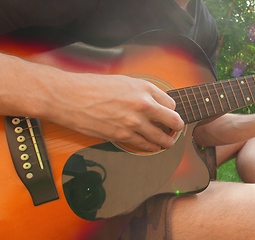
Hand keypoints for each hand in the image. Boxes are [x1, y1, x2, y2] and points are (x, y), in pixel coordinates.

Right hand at [47, 72, 184, 151]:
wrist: (70, 97)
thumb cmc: (92, 87)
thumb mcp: (123, 81)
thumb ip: (141, 92)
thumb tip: (153, 102)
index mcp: (144, 88)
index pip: (170, 103)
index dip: (170, 110)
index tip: (170, 113)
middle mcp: (142, 105)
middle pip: (173, 121)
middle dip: (177, 126)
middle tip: (177, 129)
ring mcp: (133, 122)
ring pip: (161, 137)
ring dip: (167, 141)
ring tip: (168, 142)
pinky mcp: (122, 135)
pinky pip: (144, 145)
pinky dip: (151, 147)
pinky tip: (153, 147)